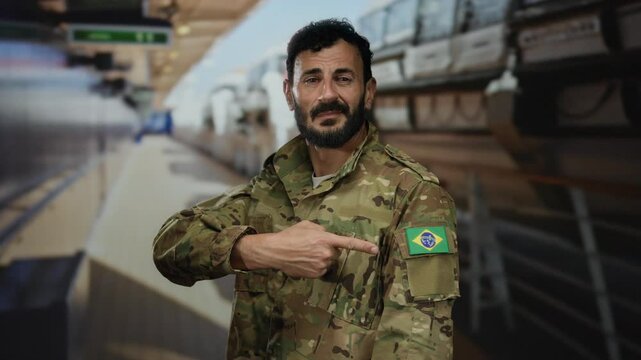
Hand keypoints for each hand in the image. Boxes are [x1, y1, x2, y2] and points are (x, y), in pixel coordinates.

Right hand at [233, 220, 377, 277]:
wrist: (276, 251)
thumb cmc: (291, 235)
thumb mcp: (307, 225)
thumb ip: (322, 229)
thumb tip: (326, 235)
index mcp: (326, 239)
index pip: (348, 243)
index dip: (363, 247)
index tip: (375, 250)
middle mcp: (326, 253)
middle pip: (336, 253)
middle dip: (329, 250)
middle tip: (313, 246)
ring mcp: (321, 265)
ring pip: (329, 262)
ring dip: (322, 258)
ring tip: (306, 253)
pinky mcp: (315, 274)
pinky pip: (322, 270)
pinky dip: (316, 266)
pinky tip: (304, 261)